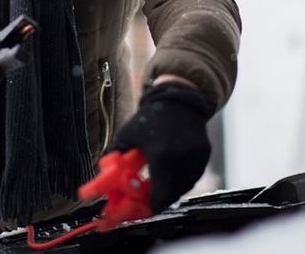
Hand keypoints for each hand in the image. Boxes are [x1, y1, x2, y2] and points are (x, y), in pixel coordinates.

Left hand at [109, 82, 210, 212]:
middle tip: (145, 198)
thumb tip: (100, 182)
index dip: (147, 207)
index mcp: (161, 155)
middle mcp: (183, 158)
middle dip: (156, 200)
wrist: (176, 98)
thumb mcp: (126, 136)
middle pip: (171, 196)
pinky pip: (193, 177)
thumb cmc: (148, 118)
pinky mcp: (205, 154)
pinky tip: (170, 171)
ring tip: (157, 182)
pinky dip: (181, 180)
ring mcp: (197, 157)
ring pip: (184, 188)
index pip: (159, 196)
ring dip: (169, 190)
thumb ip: (114, 160)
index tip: (137, 206)